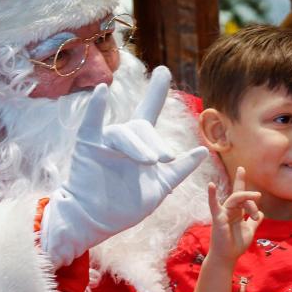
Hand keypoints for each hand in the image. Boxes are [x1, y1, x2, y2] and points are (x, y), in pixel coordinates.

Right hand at [41, 67, 207, 266]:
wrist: (97, 221)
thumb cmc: (127, 205)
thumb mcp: (161, 186)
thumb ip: (181, 169)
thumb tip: (204, 151)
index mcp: (140, 144)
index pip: (149, 111)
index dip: (156, 91)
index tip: (164, 70)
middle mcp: (122, 139)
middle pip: (141, 127)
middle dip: (155, 143)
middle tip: (164, 159)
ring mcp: (104, 142)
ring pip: (124, 132)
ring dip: (139, 145)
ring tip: (151, 161)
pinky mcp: (87, 147)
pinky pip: (90, 123)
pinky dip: (95, 107)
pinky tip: (102, 92)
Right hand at [207, 166, 262, 262]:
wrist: (227, 258)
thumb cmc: (236, 245)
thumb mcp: (250, 231)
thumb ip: (254, 222)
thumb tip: (262, 214)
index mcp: (236, 212)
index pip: (240, 194)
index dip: (240, 180)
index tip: (242, 168)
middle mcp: (229, 210)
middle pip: (241, 196)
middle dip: (251, 198)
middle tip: (259, 199)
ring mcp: (223, 213)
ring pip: (236, 199)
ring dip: (247, 202)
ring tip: (255, 212)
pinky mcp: (218, 218)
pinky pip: (214, 205)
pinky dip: (212, 195)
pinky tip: (211, 185)